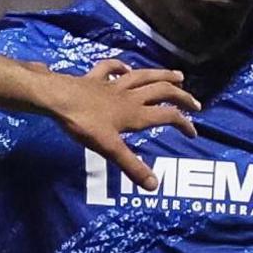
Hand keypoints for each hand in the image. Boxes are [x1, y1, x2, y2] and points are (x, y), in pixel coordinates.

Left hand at [37, 59, 199, 189]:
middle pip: (161, 91)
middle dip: (180, 96)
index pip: (167, 116)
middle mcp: (128, 96)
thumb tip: (154, 186)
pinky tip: (126, 68)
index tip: (193, 132)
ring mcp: (111, 84)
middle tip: (195, 103)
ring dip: (161, 75)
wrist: (57, 98)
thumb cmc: (83, 124)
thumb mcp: (109, 149)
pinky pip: (110, 68)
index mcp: (135, 113)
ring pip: (142, 76)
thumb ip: (132, 166)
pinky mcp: (94, 79)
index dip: (183, 123)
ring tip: (177, 75)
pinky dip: (121, 66)